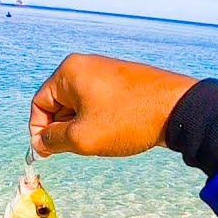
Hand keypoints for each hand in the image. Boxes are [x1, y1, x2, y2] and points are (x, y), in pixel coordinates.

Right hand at [30, 53, 197, 157]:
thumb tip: (39, 143)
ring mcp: (107, 70)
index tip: (48, 152)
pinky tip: (115, 132)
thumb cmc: (127, 120)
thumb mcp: (82, 137)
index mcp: (69, 71)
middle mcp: (85, 65)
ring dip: (82, 126)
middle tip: (78, 148)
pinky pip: (99, 101)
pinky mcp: (124, 80)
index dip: (39, 131)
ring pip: (80, 105)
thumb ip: (53, 140)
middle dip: (63, 128)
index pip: (39, 104)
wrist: (178, 109)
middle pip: (58, 103)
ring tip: (100, 140)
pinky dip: (99, 119)